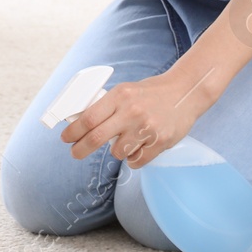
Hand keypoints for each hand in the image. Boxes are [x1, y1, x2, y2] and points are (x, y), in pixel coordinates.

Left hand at [60, 71, 214, 169]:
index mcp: (120, 95)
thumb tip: (82, 123)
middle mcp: (131, 111)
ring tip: (125, 141)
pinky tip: (138, 148)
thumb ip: (108, 106)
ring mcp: (146, 127)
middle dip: (80, 149)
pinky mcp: (160, 141)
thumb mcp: (127, 91)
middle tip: (75, 153)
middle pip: (96, 137)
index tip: (66, 138)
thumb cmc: (151, 93)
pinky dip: (133, 158)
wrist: (186, 92)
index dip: (74, 131)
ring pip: (117, 152)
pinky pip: (136, 160)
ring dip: (117, 151)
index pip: (89, 117)